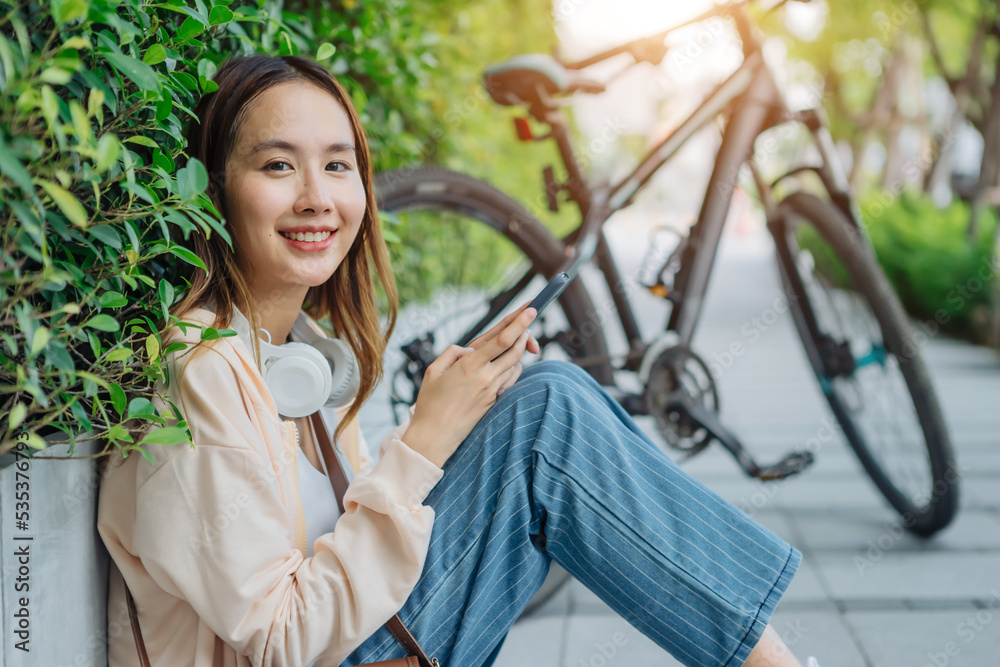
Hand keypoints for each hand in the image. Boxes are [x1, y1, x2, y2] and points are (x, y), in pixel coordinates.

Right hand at [401, 302, 537, 467]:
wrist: (435, 437)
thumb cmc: (430, 403)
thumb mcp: (433, 371)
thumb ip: (452, 353)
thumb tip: (470, 349)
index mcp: (469, 365)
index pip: (502, 339)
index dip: (519, 322)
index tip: (531, 310)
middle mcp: (485, 377)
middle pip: (515, 350)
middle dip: (526, 332)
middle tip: (530, 319)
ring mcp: (492, 390)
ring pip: (515, 365)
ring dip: (518, 350)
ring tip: (518, 339)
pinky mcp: (495, 401)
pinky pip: (509, 380)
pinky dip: (512, 368)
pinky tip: (506, 365)